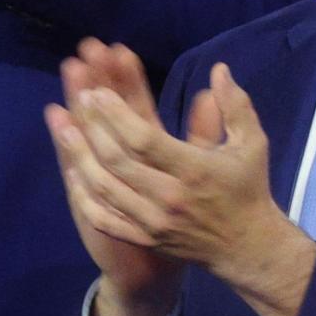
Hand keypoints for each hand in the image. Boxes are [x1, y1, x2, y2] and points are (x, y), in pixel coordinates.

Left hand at [57, 59, 313, 315]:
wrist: (245, 246)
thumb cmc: (247, 188)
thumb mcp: (251, 144)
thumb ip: (234, 106)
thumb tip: (219, 69)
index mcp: (195, 170)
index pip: (145, 140)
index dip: (117, 115)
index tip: (98, 92)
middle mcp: (170, 197)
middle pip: (118, 161)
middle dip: (93, 128)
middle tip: (78, 98)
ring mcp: (153, 222)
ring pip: (105, 189)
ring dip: (80, 157)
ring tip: (63, 128)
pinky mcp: (144, 238)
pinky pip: (105, 219)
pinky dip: (85, 197)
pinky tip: (73, 173)